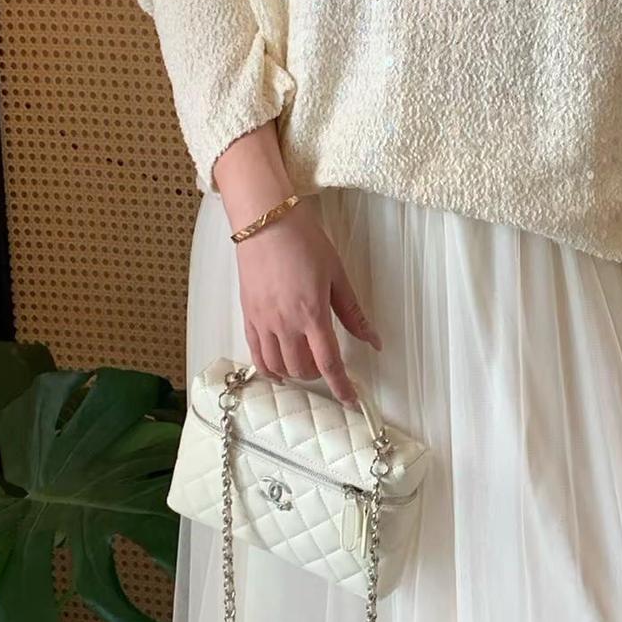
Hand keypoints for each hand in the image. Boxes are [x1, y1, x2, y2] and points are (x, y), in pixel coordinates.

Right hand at [234, 202, 382, 404]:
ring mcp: (263, 322)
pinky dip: (268, 369)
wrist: (265, 221)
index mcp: (312, 314)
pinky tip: (278, 372)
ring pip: (278, 367)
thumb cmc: (304, 242)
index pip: (329, 363)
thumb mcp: (337, 275)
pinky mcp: (248, 316)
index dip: (341, 386)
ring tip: (306, 367)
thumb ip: (353, 313)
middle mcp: (285, 324)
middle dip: (319, 375)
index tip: (351, 400)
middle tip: (329, 368)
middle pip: (303, 368)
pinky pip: (256, 355)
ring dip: (295, 373)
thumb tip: (374, 340)